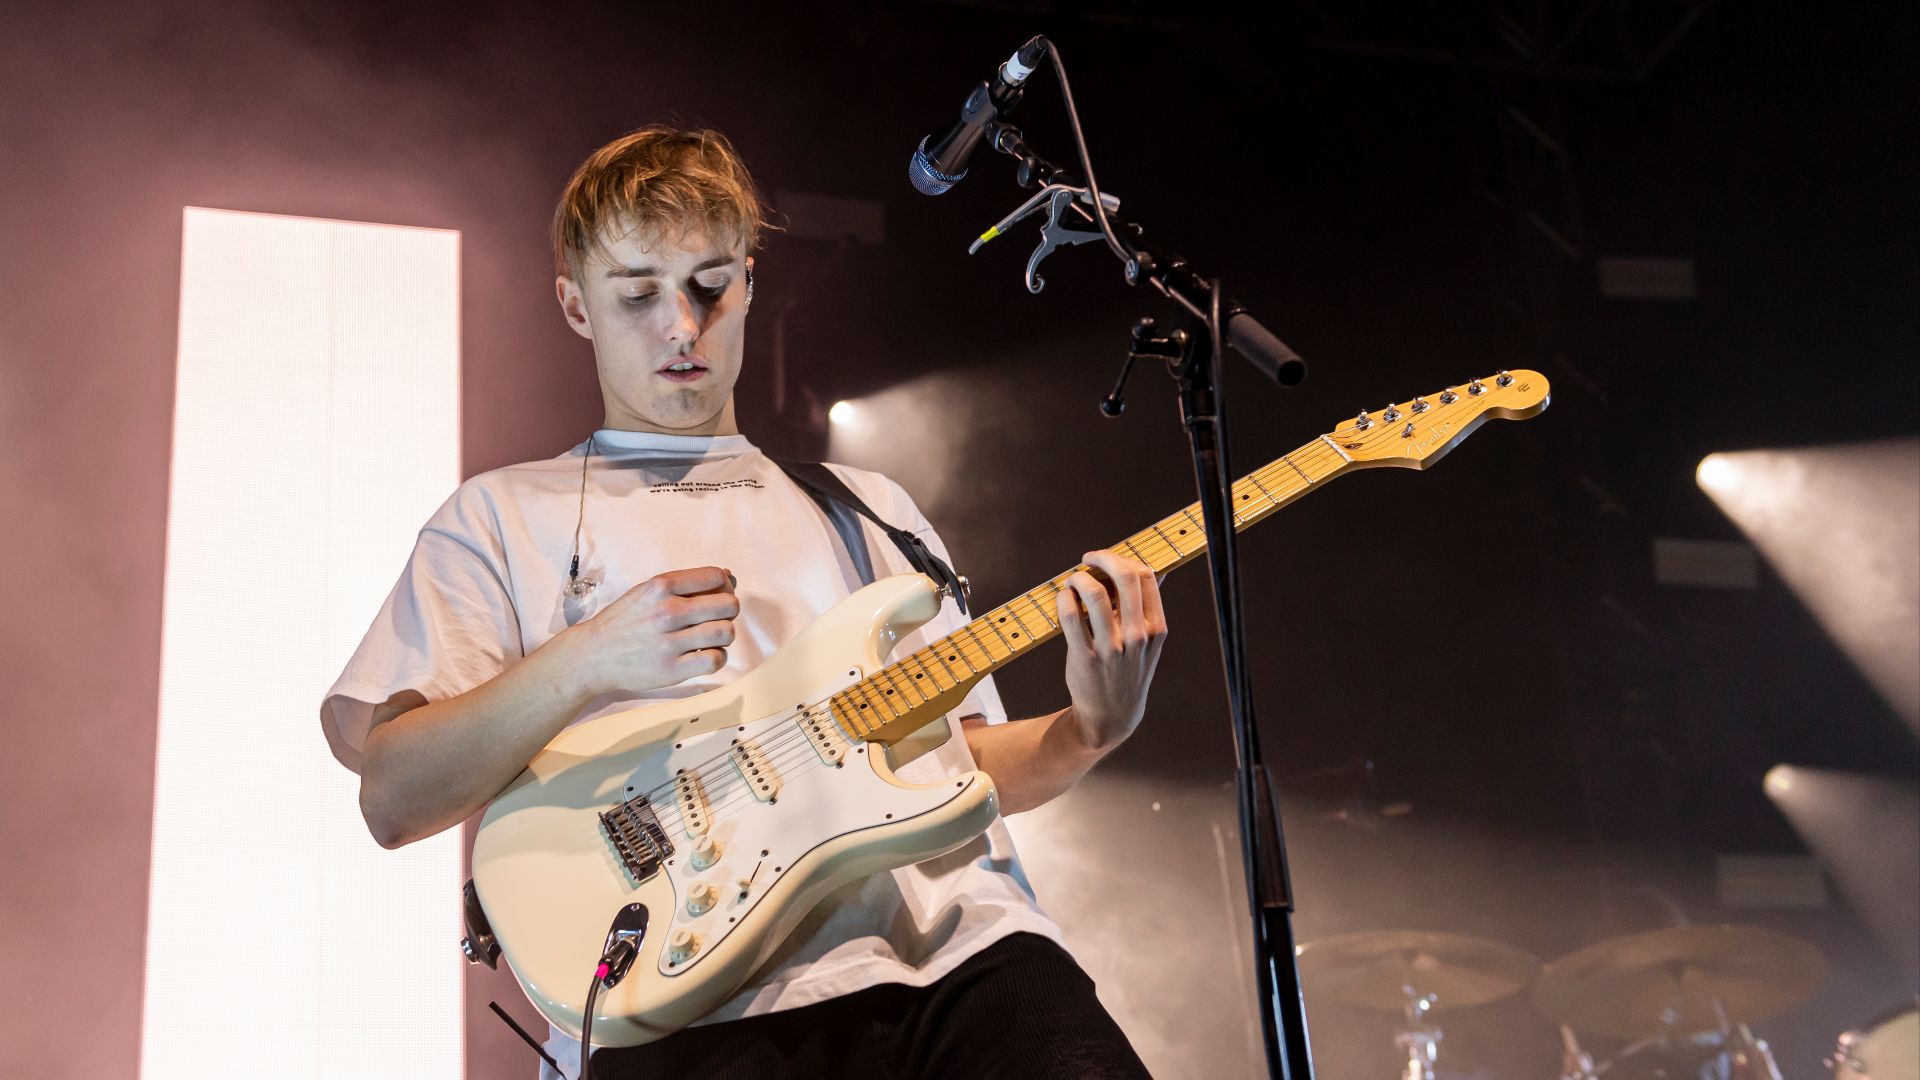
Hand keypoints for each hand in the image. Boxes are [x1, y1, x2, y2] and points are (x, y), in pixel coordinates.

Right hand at [567, 566, 739, 695]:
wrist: (593, 655)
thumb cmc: (625, 622)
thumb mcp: (647, 592)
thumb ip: (684, 584)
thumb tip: (728, 576)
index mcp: (661, 586)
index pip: (716, 576)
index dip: (724, 587)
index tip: (716, 597)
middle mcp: (667, 611)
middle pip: (728, 605)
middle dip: (728, 611)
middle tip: (716, 619)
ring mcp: (670, 641)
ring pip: (726, 632)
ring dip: (724, 635)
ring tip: (710, 639)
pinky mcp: (672, 669)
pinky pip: (715, 659)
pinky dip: (717, 657)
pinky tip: (704, 655)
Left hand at [1055, 550, 1166, 751]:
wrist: (1111, 716)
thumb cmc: (1128, 672)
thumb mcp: (1149, 644)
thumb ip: (1148, 609)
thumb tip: (1153, 572)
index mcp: (1155, 629)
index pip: (1146, 576)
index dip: (1123, 558)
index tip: (1107, 559)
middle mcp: (1137, 637)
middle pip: (1124, 577)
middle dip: (1103, 558)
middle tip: (1088, 558)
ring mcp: (1111, 648)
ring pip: (1095, 593)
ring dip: (1079, 578)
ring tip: (1073, 580)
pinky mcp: (1084, 658)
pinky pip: (1071, 616)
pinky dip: (1064, 598)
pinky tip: (1063, 597)